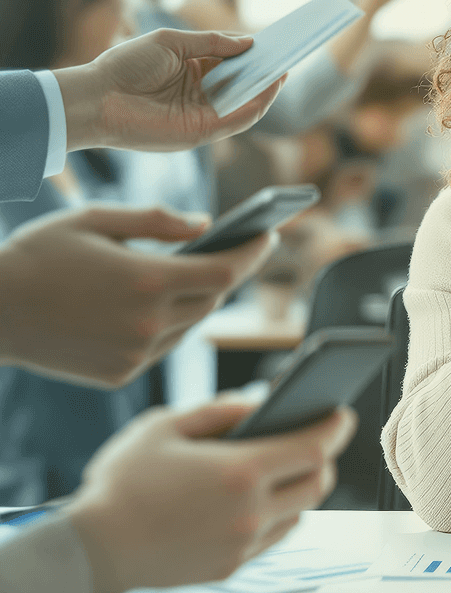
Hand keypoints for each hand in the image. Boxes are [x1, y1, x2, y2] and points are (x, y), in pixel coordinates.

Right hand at [0, 207, 273, 385]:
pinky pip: (164, 346)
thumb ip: (156, 219)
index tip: (270, 236)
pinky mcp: (119, 373)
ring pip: (191, 325)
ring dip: (199, 299)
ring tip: (201, 273)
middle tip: (241, 250)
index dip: (253, 254)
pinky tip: (162, 304)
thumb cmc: (38, 255)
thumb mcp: (95, 218)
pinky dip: (171, 324)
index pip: (226, 272)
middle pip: (213, 299)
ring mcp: (134, 354)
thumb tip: (206, 226)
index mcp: (146, 281)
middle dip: (228, 273)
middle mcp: (147, 324)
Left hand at [54, 28, 285, 153]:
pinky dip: (257, 105)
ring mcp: (203, 115)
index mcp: (193, 72)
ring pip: (246, 104)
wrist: (98, 95)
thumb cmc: (126, 65)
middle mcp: (202, 95)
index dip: (254, 55)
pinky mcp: (202, 132)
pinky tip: (269, 87)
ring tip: (286, 68)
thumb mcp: (172, 42)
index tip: (275, 43)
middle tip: (290, 54)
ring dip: (267, 89)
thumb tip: (249, 43)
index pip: (232, 65)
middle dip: (266, 71)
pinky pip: (238, 119)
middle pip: (243, 84)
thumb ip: (211, 43)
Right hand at [67, 399, 356, 592]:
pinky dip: (278, 514)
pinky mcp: (230, 567)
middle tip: (319, 438)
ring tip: (291, 465)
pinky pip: (273, 536)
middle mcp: (251, 513)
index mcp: (240, 472)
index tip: (342, 412)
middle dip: (324, 458)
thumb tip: (259, 404)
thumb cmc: (122, 483)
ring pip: (299, 513)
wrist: (89, 552)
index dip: (335, 428)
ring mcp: (243, 544)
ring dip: (301, 488)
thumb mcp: (164, 427)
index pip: (314, 447)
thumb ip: (219, 410)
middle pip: (317, 483)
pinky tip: (264, 496)